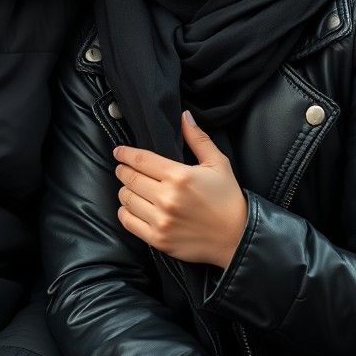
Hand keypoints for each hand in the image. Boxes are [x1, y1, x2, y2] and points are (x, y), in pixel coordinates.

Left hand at [113, 110, 246, 267]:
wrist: (237, 236)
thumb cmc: (228, 198)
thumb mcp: (218, 163)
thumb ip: (198, 139)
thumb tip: (184, 116)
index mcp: (179, 176)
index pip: (141, 159)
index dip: (125, 153)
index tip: (119, 151)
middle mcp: (166, 197)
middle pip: (130, 178)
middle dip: (123, 170)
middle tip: (123, 168)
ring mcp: (160, 220)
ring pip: (126, 199)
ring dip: (125, 190)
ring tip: (130, 187)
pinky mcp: (158, 239)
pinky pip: (128, 221)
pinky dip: (125, 212)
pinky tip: (131, 207)